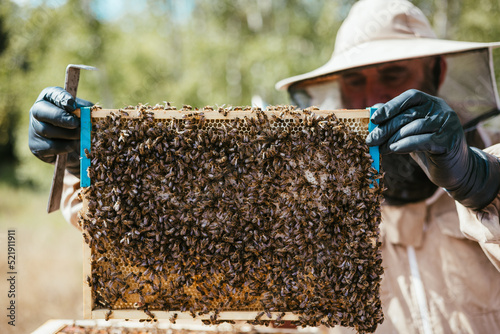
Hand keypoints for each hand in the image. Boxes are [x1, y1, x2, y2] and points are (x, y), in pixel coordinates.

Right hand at [29, 86, 92, 176]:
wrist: (75, 149)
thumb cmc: (80, 125)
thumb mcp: (85, 114)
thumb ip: (86, 111)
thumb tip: (88, 112)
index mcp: (50, 99)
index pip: (52, 94)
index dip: (61, 98)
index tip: (72, 105)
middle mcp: (37, 111)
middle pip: (41, 112)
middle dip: (60, 118)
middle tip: (76, 124)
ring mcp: (33, 129)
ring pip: (47, 131)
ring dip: (68, 135)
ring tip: (80, 136)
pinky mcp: (36, 147)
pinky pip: (51, 147)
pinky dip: (66, 147)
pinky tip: (74, 146)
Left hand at [366, 89, 499, 209]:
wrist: (455, 169)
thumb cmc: (428, 148)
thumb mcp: (411, 132)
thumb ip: (396, 121)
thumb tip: (372, 111)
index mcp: (431, 103)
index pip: (410, 97)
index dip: (390, 106)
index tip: (373, 119)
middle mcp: (442, 110)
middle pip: (408, 115)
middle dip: (386, 128)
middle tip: (371, 140)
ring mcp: (448, 124)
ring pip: (414, 127)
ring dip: (393, 138)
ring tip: (381, 148)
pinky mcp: (450, 140)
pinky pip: (424, 140)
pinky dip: (405, 145)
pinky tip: (393, 150)